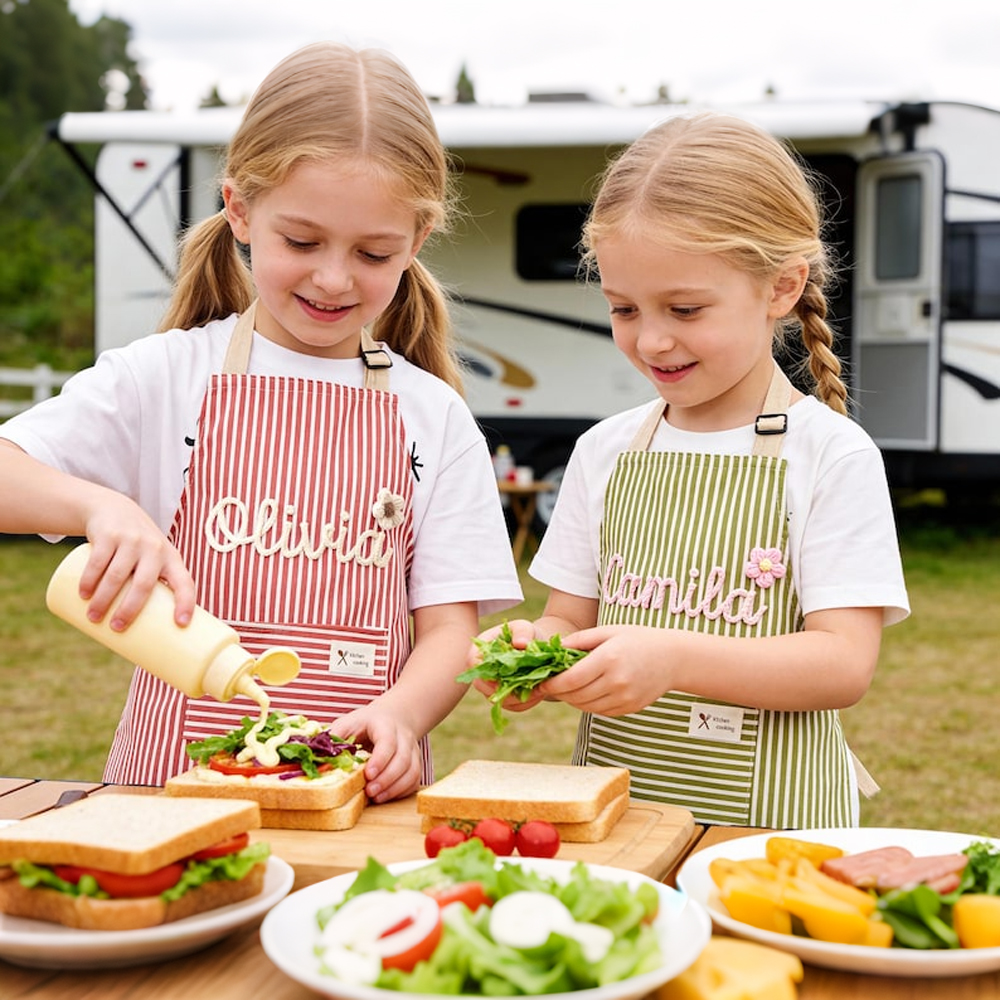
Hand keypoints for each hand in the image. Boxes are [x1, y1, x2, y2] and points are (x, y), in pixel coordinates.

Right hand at [81, 496, 195, 629]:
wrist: (117, 510)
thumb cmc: (138, 550)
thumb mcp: (152, 562)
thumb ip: (150, 588)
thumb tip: (141, 635)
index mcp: (171, 559)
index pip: (184, 582)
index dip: (186, 602)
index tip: (181, 624)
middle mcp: (155, 548)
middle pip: (144, 584)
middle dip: (130, 610)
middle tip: (116, 628)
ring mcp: (132, 540)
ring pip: (117, 575)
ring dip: (103, 600)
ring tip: (94, 617)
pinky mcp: (110, 534)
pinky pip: (98, 560)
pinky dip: (89, 580)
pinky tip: (83, 594)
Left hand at [332, 702, 420, 803]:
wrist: (392, 717)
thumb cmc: (364, 724)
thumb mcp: (347, 724)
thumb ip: (333, 740)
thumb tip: (315, 759)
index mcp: (385, 725)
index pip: (387, 741)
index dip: (380, 759)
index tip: (368, 775)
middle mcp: (403, 737)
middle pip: (403, 758)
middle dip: (387, 778)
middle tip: (370, 792)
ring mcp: (412, 750)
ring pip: (412, 770)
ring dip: (395, 787)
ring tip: (376, 798)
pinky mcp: (415, 762)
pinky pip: (415, 779)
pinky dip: (402, 791)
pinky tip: (386, 796)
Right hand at [466, 618, 547, 711]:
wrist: (537, 648)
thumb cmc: (527, 635)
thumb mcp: (525, 627)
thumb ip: (523, 632)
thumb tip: (520, 644)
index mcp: (481, 648)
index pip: (472, 662)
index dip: (485, 670)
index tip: (505, 674)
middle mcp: (482, 669)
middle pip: (481, 685)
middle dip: (503, 688)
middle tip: (526, 684)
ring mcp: (491, 686)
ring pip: (497, 700)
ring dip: (517, 697)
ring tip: (537, 688)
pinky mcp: (504, 698)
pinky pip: (512, 707)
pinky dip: (525, 703)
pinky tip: (538, 693)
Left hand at [537, 624, 673, 715]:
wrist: (674, 658)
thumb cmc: (639, 639)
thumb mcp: (609, 631)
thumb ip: (580, 640)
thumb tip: (554, 649)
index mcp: (609, 659)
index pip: (572, 679)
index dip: (552, 684)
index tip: (541, 682)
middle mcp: (617, 681)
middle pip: (576, 696)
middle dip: (558, 693)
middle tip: (548, 685)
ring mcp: (625, 698)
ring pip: (586, 707)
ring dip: (571, 700)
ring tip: (566, 688)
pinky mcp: (629, 708)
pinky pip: (600, 711)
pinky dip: (588, 704)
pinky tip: (586, 693)